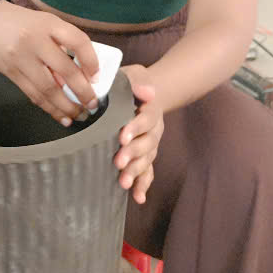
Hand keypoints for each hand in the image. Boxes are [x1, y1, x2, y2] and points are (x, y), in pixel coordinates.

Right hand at [0, 1, 99, 123]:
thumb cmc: (24, 23)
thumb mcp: (47, 23)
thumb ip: (64, 43)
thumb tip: (84, 76)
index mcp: (49, 24)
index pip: (77, 42)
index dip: (91, 61)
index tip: (97, 78)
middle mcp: (35, 41)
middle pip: (65, 70)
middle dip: (82, 92)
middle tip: (92, 105)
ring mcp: (21, 58)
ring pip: (48, 89)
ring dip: (66, 106)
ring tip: (79, 115)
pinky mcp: (11, 73)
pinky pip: (33, 95)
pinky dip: (49, 108)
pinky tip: (61, 116)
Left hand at [114, 64, 164, 204]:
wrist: (144, 92)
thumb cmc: (131, 83)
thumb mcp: (133, 75)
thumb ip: (137, 81)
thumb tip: (148, 92)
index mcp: (150, 109)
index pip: (146, 119)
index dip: (135, 128)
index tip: (122, 136)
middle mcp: (154, 129)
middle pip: (147, 143)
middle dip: (133, 154)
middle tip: (118, 162)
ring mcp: (150, 143)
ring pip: (147, 159)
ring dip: (136, 171)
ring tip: (124, 183)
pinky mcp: (145, 155)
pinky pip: (148, 171)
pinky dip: (144, 184)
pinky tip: (137, 197)